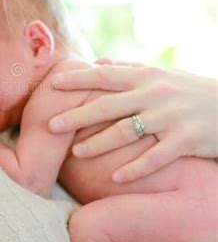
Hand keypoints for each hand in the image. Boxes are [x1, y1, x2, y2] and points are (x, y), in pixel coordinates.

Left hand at [47, 64, 217, 181]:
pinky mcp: (187, 140)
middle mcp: (156, 95)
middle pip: (109, 105)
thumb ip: (130, 70)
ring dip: (99, 143)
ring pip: (128, 131)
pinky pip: (156, 157)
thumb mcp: (163, 75)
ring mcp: (171, 118)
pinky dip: (134, 169)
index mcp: (147, 77)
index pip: (104, 76)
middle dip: (77, 115)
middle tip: (50, 125)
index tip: (51, 85)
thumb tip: (97, 63)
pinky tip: (114, 178)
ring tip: (76, 152)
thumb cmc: (191, 91)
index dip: (77, 79)